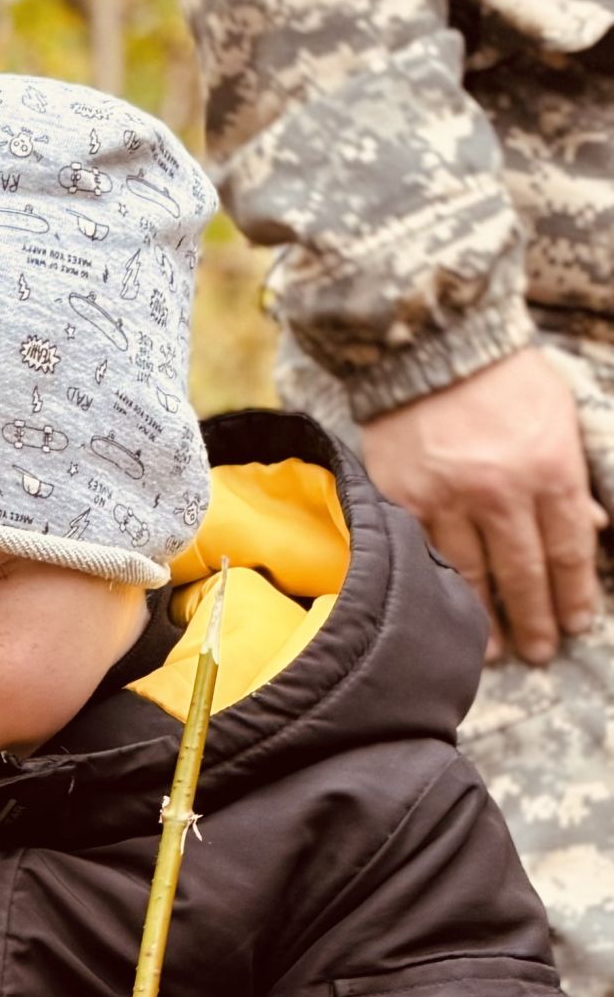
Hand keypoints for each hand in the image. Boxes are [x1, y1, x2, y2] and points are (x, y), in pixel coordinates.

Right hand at [359, 347, 607, 665]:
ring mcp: (447, 499)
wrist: (430, 344)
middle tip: (543, 652)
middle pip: (524, 573)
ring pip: (471, 575)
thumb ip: (577, 475)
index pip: (569, 549)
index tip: (579, 623)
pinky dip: (436, 587)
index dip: (575, 593)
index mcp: (549, 468)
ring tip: (496, 650)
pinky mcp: (402, 499)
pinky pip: (422, 555)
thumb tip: (594, 527)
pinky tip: (445, 611)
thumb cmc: (504, 376)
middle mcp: (500, 492)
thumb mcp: (561, 415)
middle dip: (537, 619)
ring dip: (486, 617)